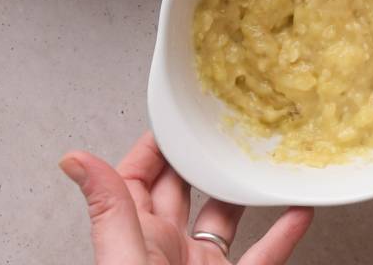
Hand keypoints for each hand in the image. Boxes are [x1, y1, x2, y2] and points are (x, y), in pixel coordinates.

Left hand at [59, 132, 312, 263]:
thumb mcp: (124, 261)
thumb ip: (109, 210)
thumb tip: (74, 159)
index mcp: (136, 237)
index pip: (137, 180)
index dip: (154, 148)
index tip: (173, 122)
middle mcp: (168, 249)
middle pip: (185, 190)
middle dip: (202, 159)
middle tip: (221, 130)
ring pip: (227, 219)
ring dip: (247, 192)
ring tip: (261, 163)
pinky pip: (262, 256)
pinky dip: (282, 234)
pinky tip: (298, 213)